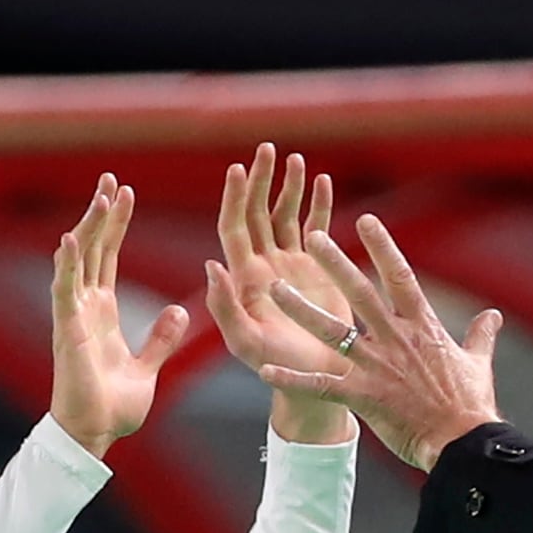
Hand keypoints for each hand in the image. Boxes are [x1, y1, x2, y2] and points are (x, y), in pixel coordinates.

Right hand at [49, 174, 190, 457]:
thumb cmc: (114, 407)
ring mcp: (73, 317)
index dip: (115, 225)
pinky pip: (64, 292)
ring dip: (88, 228)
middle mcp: (85, 307)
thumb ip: (161, 339)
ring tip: (100, 196)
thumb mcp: (148, 367)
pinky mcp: (68, 332)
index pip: (107, 257)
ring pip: (78, 261)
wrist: (94, 435)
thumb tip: (180, 313)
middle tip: (111, 178)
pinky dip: (66, 266)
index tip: (124, 194)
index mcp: (102, 312)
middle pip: (92, 249)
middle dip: (101, 213)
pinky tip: (68, 240)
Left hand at [206, 144, 353, 445]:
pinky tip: (321, 180)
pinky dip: (318, 204)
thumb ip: (226, 309)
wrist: (315, 383)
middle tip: (267, 149)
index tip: (238, 169)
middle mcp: (264, 266)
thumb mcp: (246, 344)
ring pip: (286, 215)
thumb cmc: (277, 370)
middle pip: (258, 213)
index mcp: (244, 279)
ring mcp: (291, 266)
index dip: (234, 198)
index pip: (234, 228)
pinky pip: (316, 228)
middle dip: (261, 180)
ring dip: (289, 187)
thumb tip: (211, 265)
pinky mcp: (317, 270)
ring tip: (296, 160)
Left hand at [258, 214, 504, 470]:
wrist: (463, 443)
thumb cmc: (471, 406)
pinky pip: (322, 386)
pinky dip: (294, 380)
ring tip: (275, 289)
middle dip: (335, 264)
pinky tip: (267, 371)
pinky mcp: (364, 397)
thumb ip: (481, 336)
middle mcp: (396, 340)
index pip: (400, 276)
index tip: (365, 220)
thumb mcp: (478, 364)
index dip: (382, 247)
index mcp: (423, 327)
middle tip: (312, 236)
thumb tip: (493, 316)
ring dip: (301, 310)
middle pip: (360, 293)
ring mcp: (378, 367)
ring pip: (333, 331)